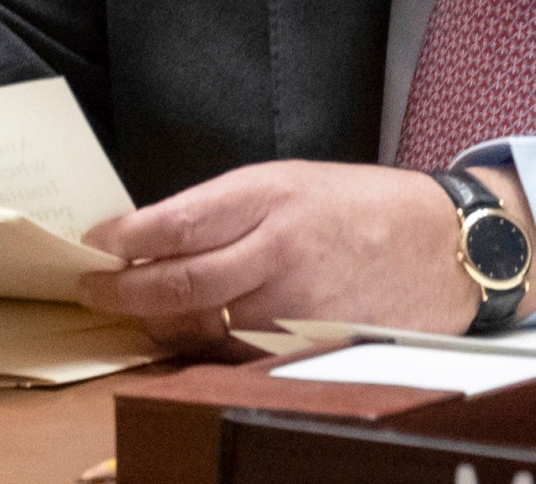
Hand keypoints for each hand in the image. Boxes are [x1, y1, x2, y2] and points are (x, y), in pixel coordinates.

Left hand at [76, 161, 535, 357]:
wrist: (442, 247)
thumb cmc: (359, 206)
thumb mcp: (289, 180)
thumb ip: (225, 208)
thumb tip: (156, 233)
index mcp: (270, 195)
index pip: (178, 221)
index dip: (127, 237)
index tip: (96, 242)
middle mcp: (278, 249)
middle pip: (180, 282)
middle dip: (123, 289)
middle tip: (93, 288)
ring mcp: (295, 304)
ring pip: (202, 326)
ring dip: (158, 321)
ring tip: (135, 309)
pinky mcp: (308, 343)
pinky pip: (236, 354)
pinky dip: (202, 346)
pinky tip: (186, 335)